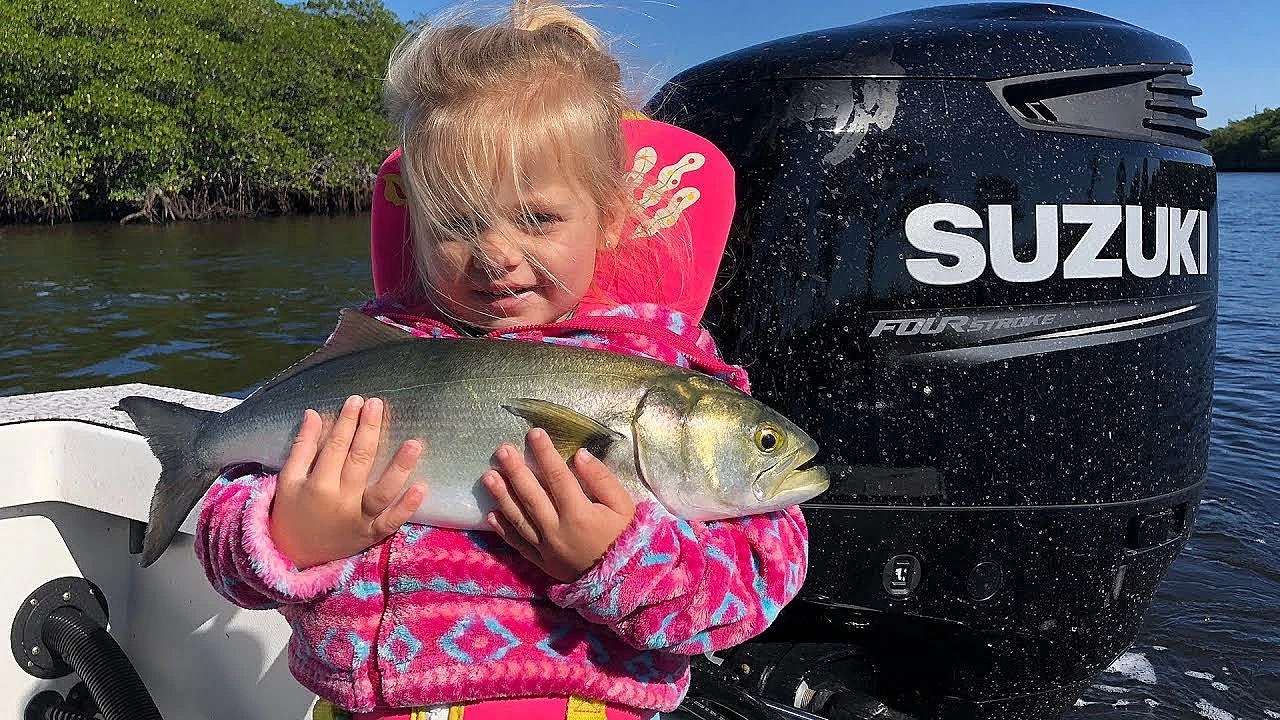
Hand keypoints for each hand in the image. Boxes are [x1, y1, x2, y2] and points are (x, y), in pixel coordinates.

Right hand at [270, 396, 425, 568]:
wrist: (292, 556)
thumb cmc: (291, 511)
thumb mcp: (288, 479)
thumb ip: (303, 446)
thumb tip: (314, 413)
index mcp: (318, 485)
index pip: (336, 446)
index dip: (347, 421)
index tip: (357, 401)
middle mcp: (340, 501)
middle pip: (359, 460)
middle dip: (369, 430)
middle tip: (378, 405)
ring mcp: (358, 519)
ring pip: (382, 491)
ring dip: (399, 467)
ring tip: (414, 443)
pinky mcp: (371, 535)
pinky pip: (391, 522)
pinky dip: (406, 508)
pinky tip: (421, 487)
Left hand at [483, 428, 636, 581]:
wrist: (625, 581)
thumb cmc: (626, 537)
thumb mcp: (624, 506)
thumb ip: (602, 479)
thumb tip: (580, 455)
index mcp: (579, 513)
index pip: (557, 476)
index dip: (545, 453)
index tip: (534, 434)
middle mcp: (557, 529)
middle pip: (532, 495)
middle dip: (515, 471)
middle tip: (501, 451)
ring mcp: (546, 547)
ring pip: (519, 518)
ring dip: (502, 496)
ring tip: (488, 476)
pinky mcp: (542, 562)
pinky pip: (519, 543)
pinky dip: (504, 529)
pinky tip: (491, 514)